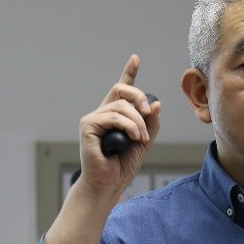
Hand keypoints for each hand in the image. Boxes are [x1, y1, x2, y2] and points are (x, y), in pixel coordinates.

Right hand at [76, 54, 160, 197]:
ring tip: (141, 138)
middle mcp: (103, 113)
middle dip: (138, 95)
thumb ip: (151, 123)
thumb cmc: (123, 165)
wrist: (108, 184)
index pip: (122, 89)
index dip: (129, 72)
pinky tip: (133, 138)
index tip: (136, 58)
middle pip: (121, 89)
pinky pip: (113, 116)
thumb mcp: (144, 142)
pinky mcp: (88, 126)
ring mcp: (93, 119)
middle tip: (148, 111)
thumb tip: (155, 103)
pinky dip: (128, 126)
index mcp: (115, 115)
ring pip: (120, 106)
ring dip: (137, 121)